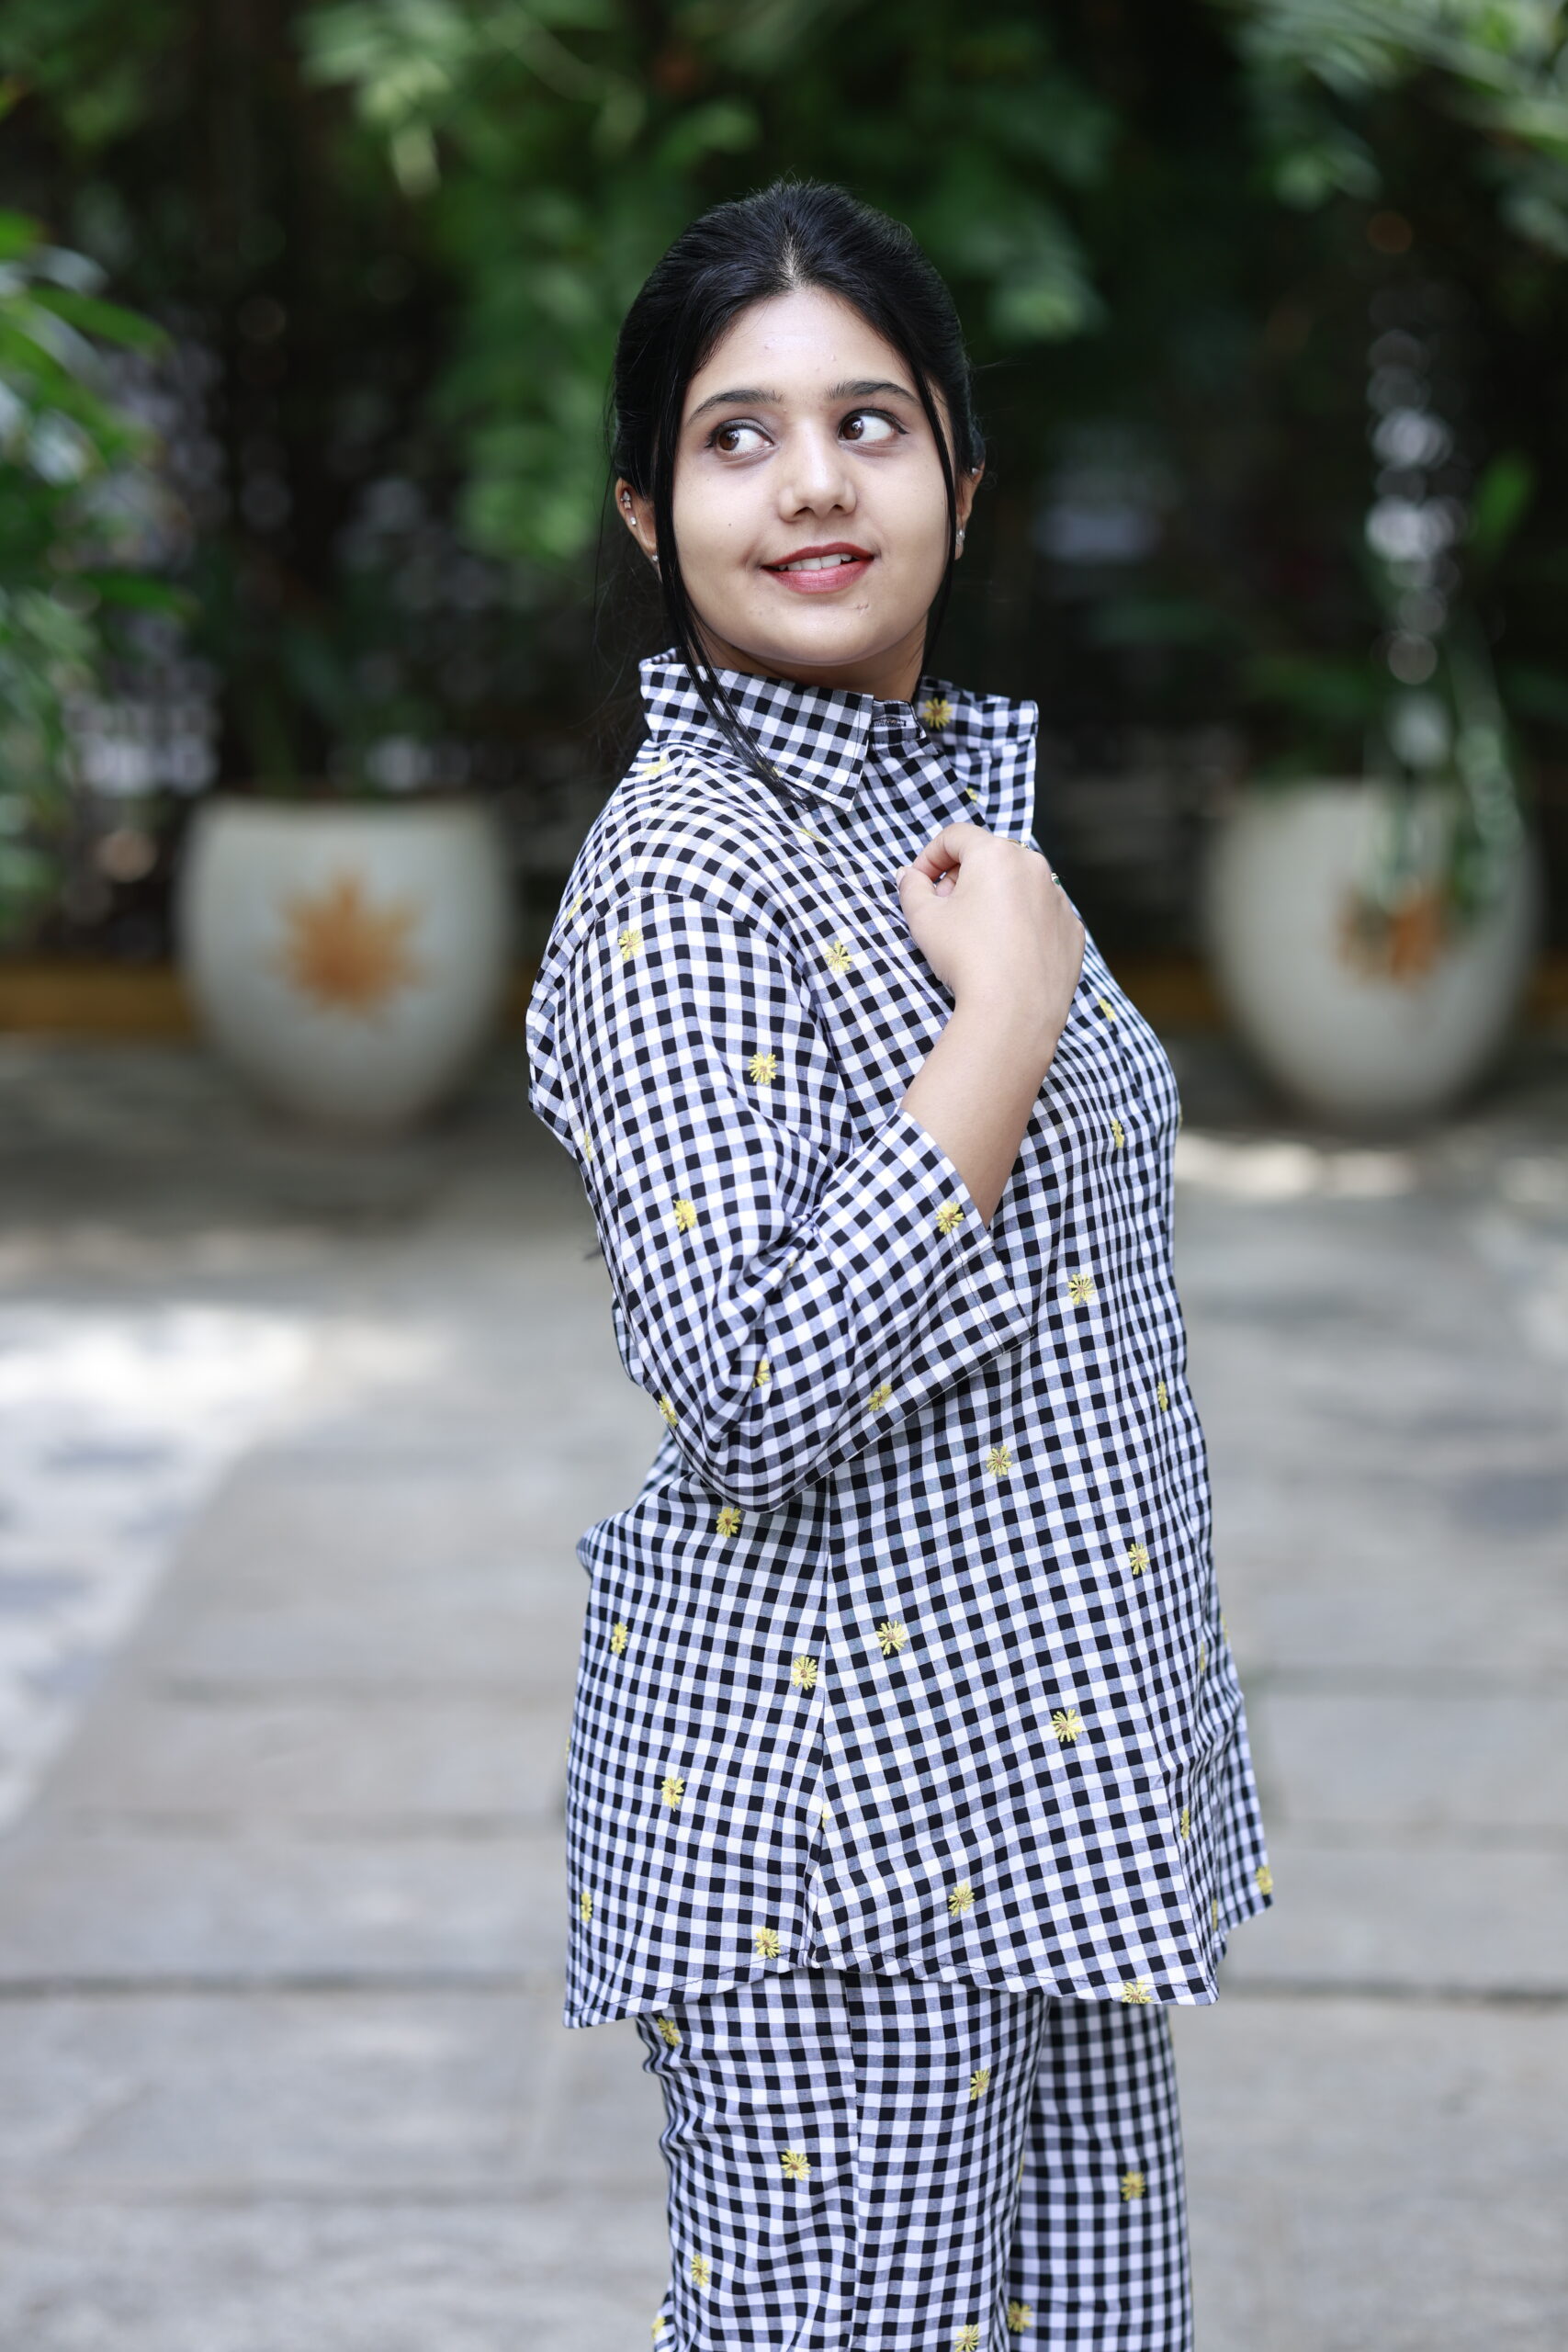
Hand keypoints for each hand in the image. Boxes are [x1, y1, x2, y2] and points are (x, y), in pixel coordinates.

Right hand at [897, 825, 1083, 1066]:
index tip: (920, 883)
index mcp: (997, 854)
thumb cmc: (966, 957)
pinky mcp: (1072, 929)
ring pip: (1019, 886)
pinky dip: (1022, 924)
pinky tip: (1006, 953)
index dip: (930, 857)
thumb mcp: (923, 919)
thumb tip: (910, 877)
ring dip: (993, 900)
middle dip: (962, 879)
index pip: (955, 836)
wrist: (1015, 1011)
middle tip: (944, 911)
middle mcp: (1034, 866)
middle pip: (990, 859)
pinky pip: (1040, 915)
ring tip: (976, 935)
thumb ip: (911, 888)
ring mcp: (1059, 898)